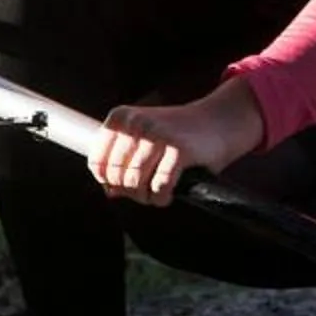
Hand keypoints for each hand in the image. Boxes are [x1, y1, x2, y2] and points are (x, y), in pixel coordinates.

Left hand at [88, 79, 264, 206]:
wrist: (218, 120)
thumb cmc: (178, 132)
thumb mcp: (146, 138)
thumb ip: (124, 161)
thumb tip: (108, 191)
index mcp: (121, 117)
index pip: (97, 161)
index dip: (107, 181)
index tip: (120, 187)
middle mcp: (136, 123)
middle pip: (116, 175)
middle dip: (129, 191)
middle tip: (144, 192)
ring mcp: (158, 135)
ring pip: (135, 183)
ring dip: (145, 197)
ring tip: (155, 194)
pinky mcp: (180, 150)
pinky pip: (159, 187)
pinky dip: (161, 198)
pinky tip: (167, 194)